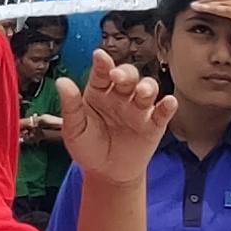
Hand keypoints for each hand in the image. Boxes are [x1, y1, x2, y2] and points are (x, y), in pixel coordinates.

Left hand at [59, 59, 168, 183]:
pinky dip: (168, 106)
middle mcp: (121, 96)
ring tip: (142, 92)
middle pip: (128, 76)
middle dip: (125, 74)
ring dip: (147, 87)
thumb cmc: (88, 148)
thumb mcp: (74, 129)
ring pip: (147, 89)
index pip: (101, 73)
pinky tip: (169, 102)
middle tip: (117, 77)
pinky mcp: (153, 125)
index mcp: (99, 92)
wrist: (106, 174)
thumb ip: (70, 106)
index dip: (102, 63)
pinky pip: (162, 113)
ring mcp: (139, 109)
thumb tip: (61, 82)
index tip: (99, 56)